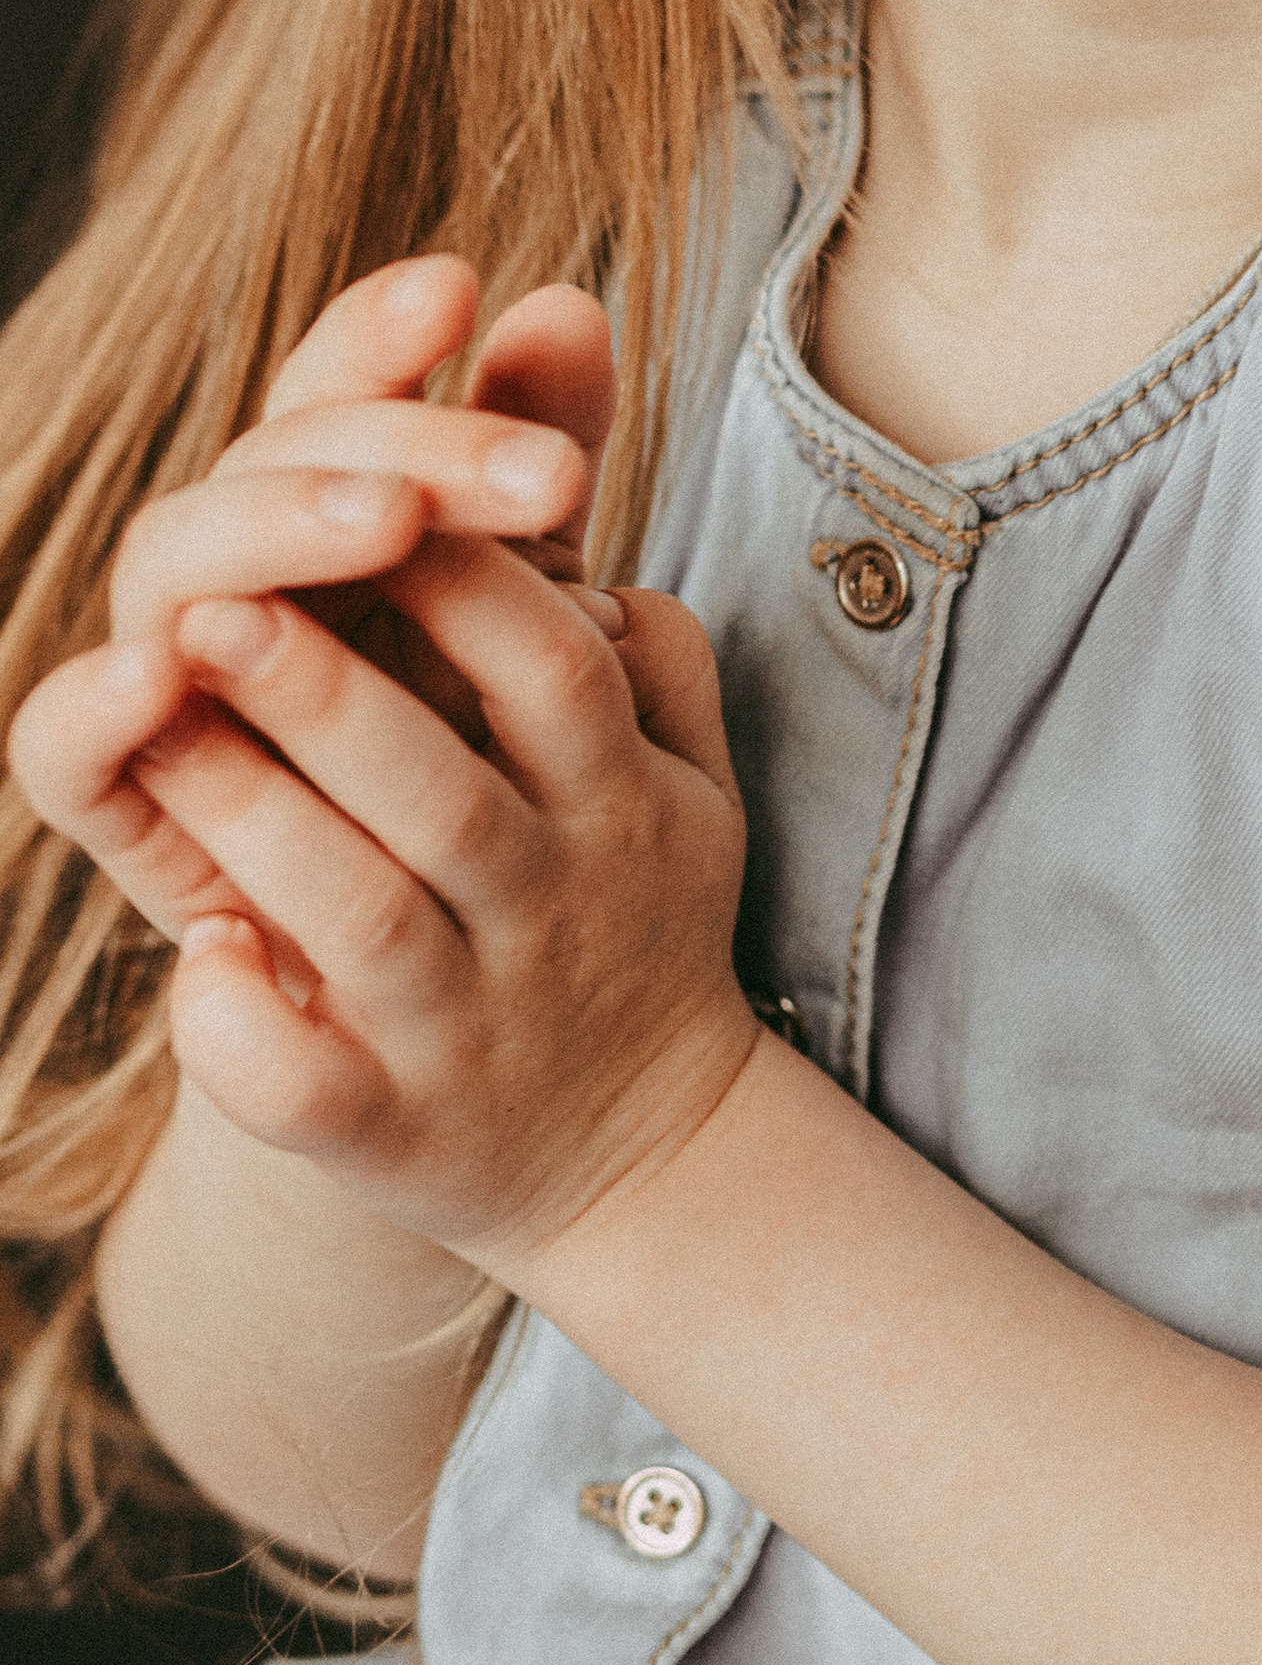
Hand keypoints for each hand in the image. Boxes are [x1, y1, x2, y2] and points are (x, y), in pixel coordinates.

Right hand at [10, 256, 613, 973]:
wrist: (458, 980)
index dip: (379, 331)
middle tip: (545, 466)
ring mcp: (167, 679)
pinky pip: (63, 752)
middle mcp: (234, 572)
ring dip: (278, 526)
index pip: (332, 385)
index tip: (466, 288)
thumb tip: (565, 304)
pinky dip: (93, 705)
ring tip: (394, 516)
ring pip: (173, 560)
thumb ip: (537, 454)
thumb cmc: (488, 760)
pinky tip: (161, 665)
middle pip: (275, 458)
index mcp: (325, 507)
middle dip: (406, 441)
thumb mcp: (537, 606)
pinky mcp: (125, 810)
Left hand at [93, 531, 754, 1278]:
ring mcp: (466, 1026)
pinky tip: (201, 952)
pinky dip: (241, 1030)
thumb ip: (663, 660)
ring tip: (159, 726)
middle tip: (212, 605)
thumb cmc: (641, 919)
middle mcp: (547, 911)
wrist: (651, 1160)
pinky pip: (304, 1091)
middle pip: (443, 790)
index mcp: (620, 808)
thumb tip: (593, 561)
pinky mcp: (390, 1132)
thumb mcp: (699, 787)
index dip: (471, 585)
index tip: (372, 504)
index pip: (556, 672)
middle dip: (325, 690)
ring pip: (359, 918)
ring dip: (255, 821)